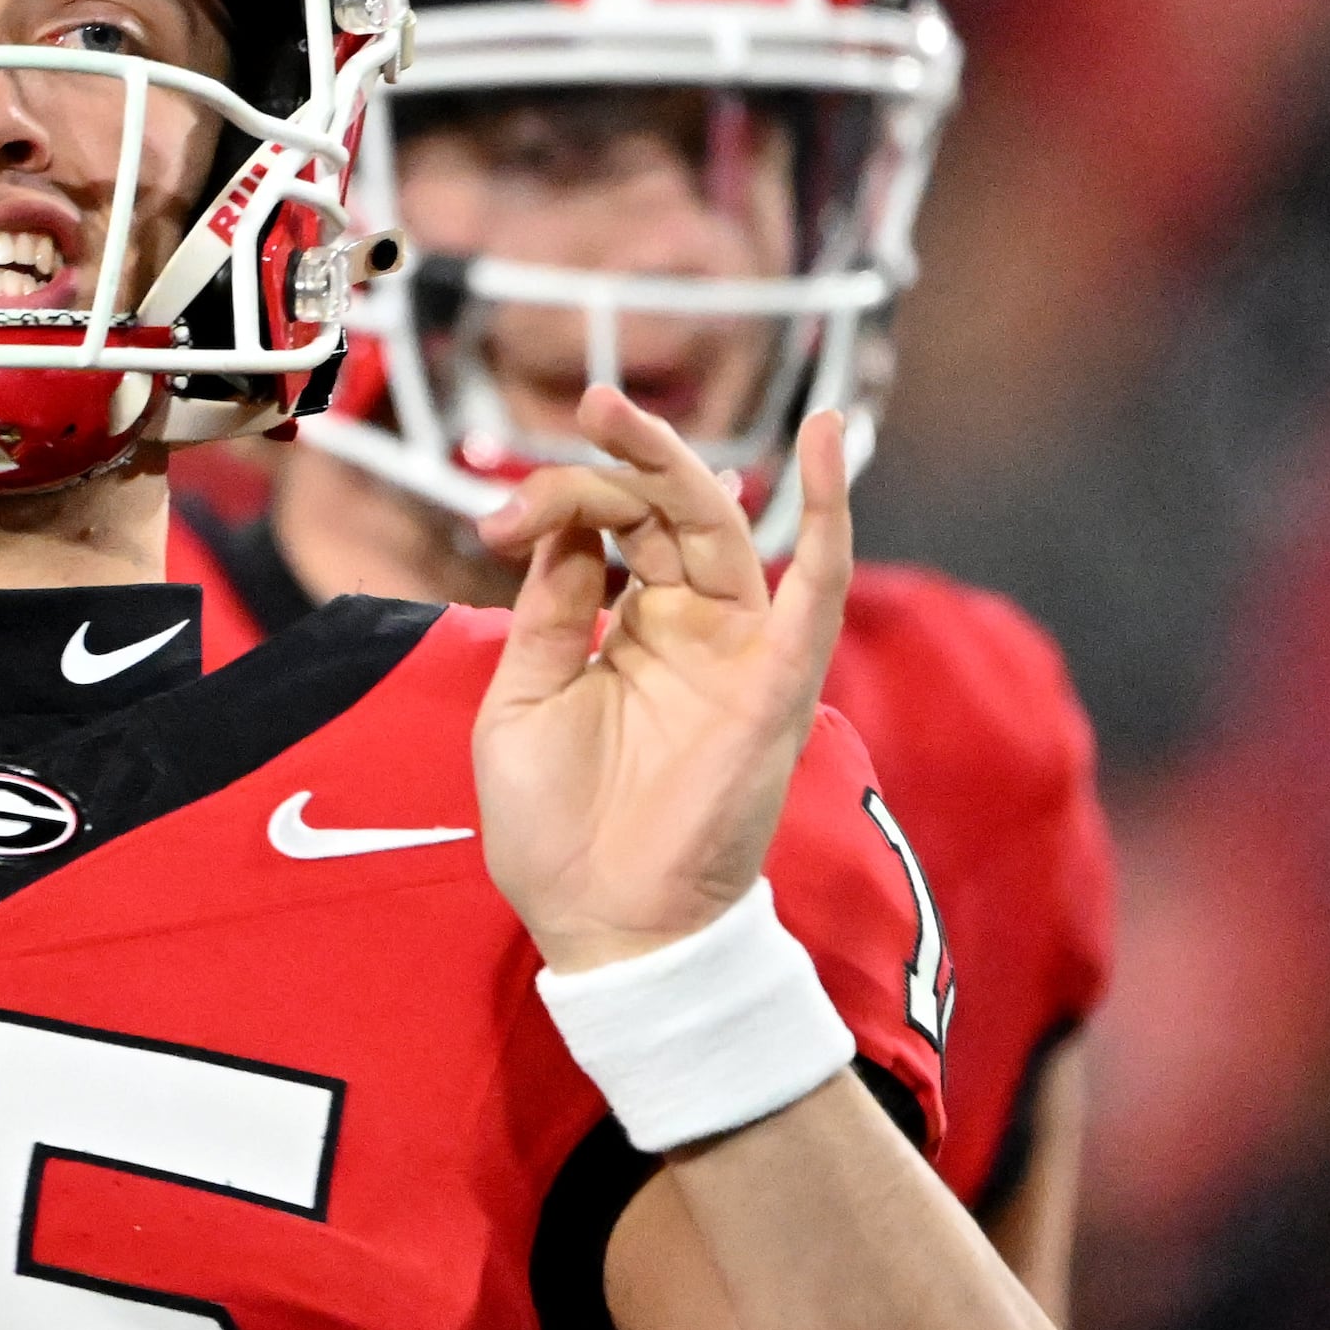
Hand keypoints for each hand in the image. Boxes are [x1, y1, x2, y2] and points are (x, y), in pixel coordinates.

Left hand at [468, 391, 852, 973]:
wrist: (601, 926)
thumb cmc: (557, 831)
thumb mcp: (522, 702)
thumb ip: (550, 613)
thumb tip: (562, 529)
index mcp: (627, 630)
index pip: (605, 528)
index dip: (556, 504)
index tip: (496, 525)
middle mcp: (689, 628)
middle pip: (665, 511)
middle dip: (623, 455)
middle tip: (588, 403)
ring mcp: (737, 650)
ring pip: (722, 528)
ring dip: (680, 462)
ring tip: (622, 409)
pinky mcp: (776, 680)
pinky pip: (819, 585)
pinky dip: (834, 510)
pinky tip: (831, 434)